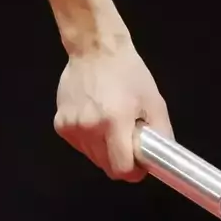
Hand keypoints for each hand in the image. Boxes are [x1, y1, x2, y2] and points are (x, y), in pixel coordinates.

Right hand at [53, 41, 172, 182]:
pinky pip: (80, 145)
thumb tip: (161, 159)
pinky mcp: (59, 124)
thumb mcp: (154, 100)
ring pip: (93, 158)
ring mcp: (71, 127)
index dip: (134, 171)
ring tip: (111, 123)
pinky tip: (95, 117)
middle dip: (121, 160)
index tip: (140, 162)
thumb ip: (160, 132)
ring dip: (105, 150)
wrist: (95, 49)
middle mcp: (89, 128)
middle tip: (128, 138)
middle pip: (106, 166)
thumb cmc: (129, 73)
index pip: (121, 169)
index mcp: (115, 121)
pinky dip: (90, 140)